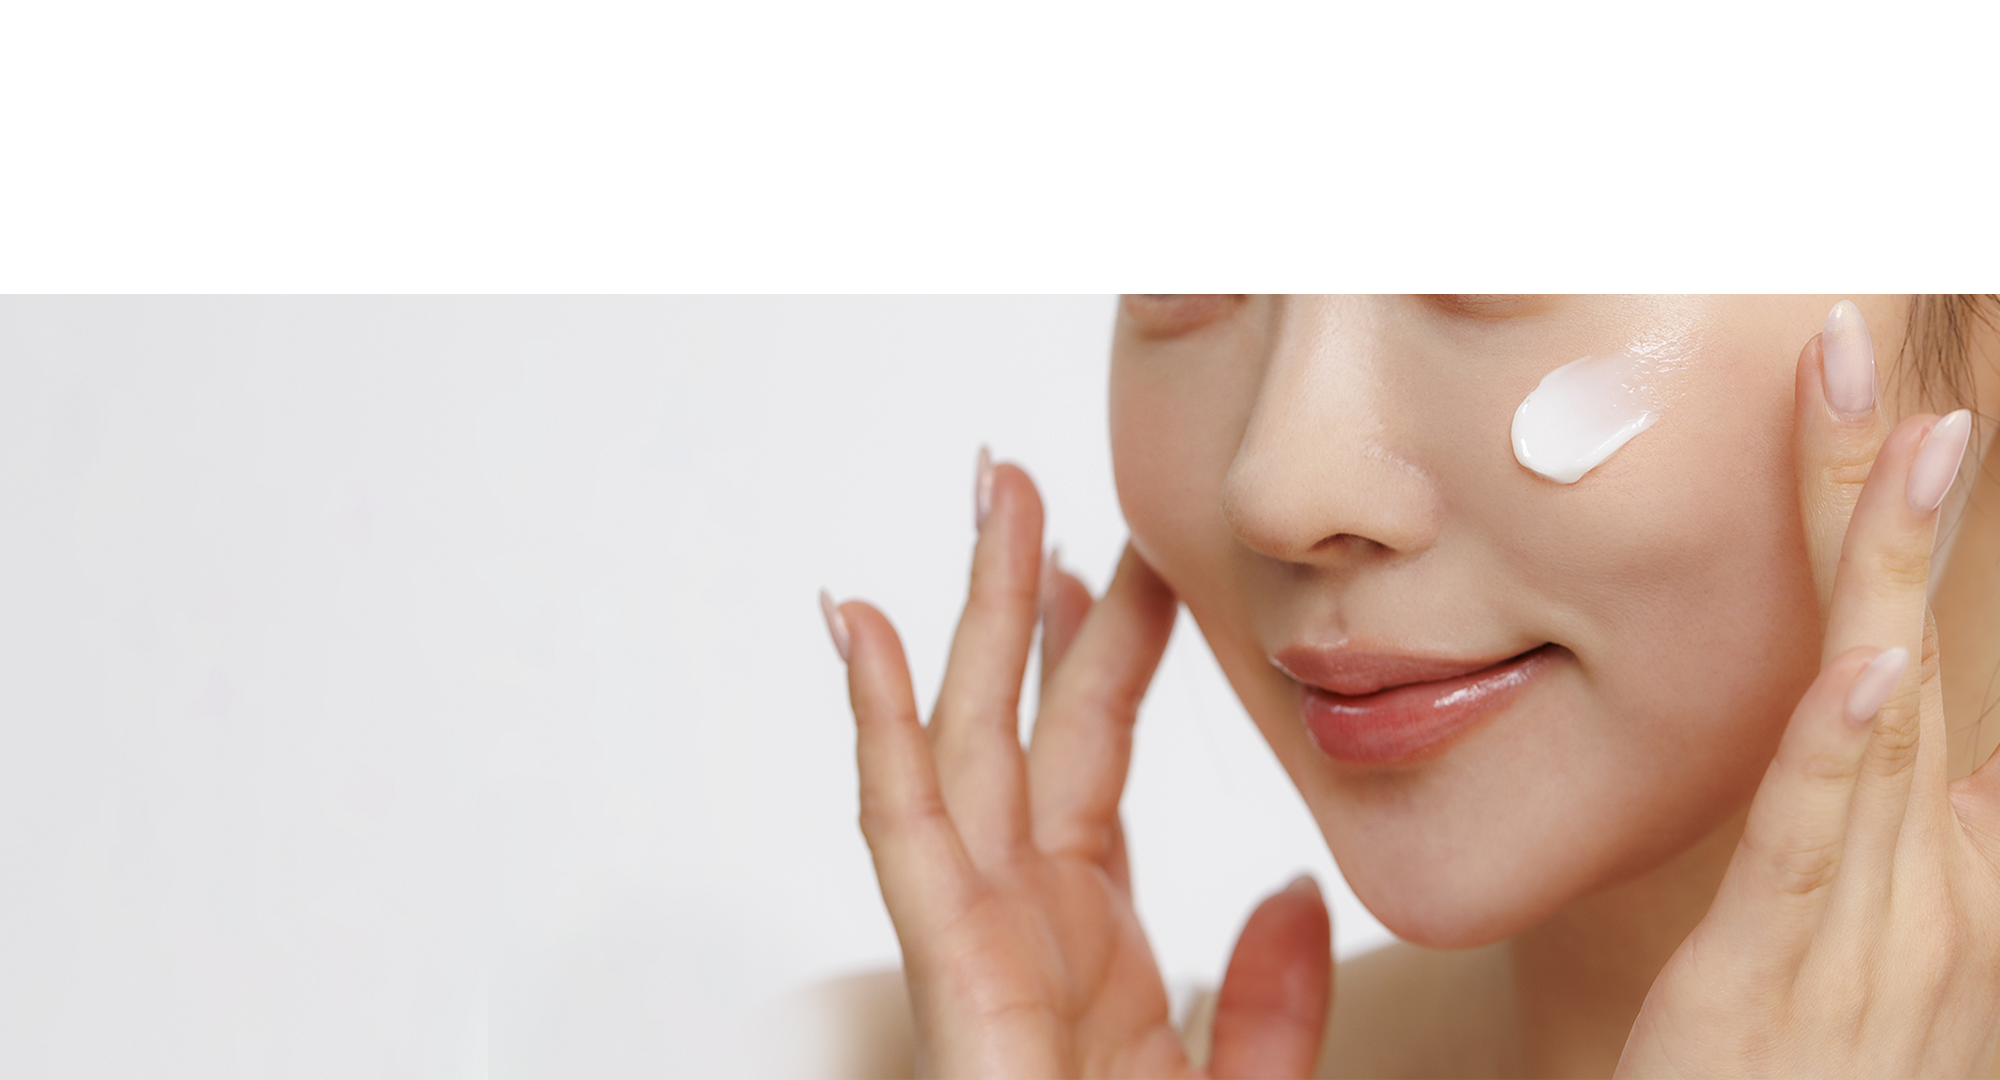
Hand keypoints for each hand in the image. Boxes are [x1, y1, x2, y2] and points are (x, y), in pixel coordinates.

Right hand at [823, 451, 1333, 1078]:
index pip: (1092, 754)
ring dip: (964, 618)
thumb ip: (1268, 1001)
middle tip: (1024, 482)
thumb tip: (1286, 884)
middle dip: (1020, 597)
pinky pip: (903, 827)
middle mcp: (1025, 921)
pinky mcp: (952, 972)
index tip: (1131, 556)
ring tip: (982, 500)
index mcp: (1092, 939)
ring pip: (965, 742)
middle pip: (1021, 722)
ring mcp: (981, 940)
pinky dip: (878, 724)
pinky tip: (868, 627)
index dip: (1108, 649)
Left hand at [1618, 305, 1999, 1076]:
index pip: (1905, 650)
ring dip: (1895, 568)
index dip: (1892, 529)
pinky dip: (1849, 748)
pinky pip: (1816, 846)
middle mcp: (1926, 874)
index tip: (1887, 405)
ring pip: (1876, 711)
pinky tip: (1877, 662)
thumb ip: (1896, 839)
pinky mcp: (1781, 977)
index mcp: (1932, 854)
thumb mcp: (1872, 950)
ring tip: (1915, 432)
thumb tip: (1923, 736)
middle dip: (1895, 500)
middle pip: (1903, 643)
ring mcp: (1871, 927)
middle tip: (1876, 355)